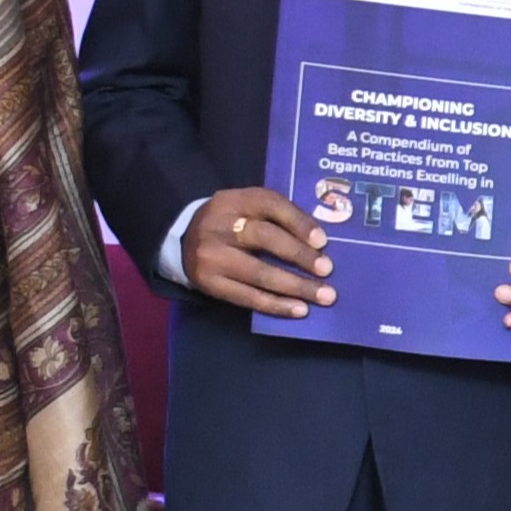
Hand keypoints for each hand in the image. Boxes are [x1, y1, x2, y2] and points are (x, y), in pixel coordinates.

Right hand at [183, 184, 331, 317]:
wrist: (183, 240)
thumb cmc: (232, 223)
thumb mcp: (249, 208)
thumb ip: (279, 217)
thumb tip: (321, 243)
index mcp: (235, 200)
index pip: (270, 204)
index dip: (298, 223)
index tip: (323, 241)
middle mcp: (220, 225)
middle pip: (265, 238)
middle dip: (299, 255)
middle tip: (327, 270)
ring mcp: (212, 255)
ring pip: (259, 272)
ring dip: (296, 286)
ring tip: (325, 296)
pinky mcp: (209, 282)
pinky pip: (248, 296)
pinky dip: (277, 305)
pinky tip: (300, 310)